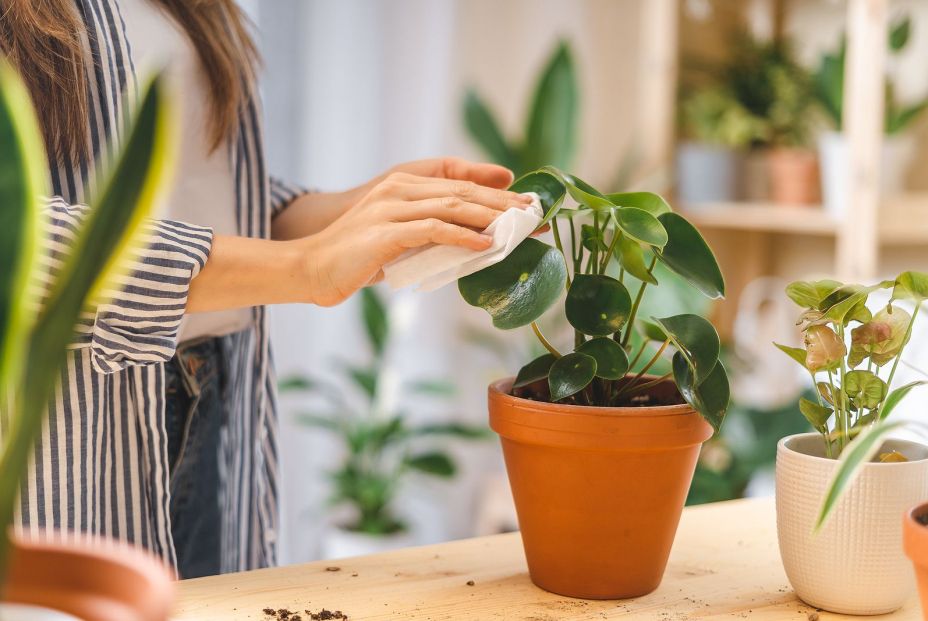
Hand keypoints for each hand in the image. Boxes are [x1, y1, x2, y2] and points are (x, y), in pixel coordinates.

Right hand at [301, 162, 531, 305]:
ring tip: (520, 227)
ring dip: (491, 217)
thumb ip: (429, 236)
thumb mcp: (398, 242)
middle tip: (535, 213)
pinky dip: (462, 236)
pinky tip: (485, 244)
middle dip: (503, 203)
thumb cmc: (353, 260)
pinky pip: (432, 230)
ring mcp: (390, 208)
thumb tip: (470, 245)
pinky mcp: (385, 233)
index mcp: (402, 186)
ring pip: (452, 206)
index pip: (459, 186)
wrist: (309, 269)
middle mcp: (398, 189)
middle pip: (462, 191)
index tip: (527, 209)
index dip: (497, 196)